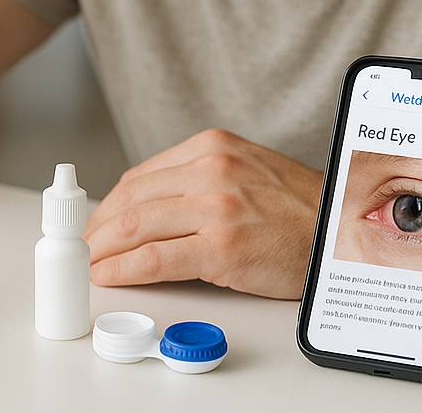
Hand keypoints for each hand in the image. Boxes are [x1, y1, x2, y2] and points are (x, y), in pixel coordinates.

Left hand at [85, 129, 323, 297]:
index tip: (95, 223)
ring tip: (89, 264)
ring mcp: (215, 206)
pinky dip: (123, 268)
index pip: (142, 176)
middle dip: (98, 228)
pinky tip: (109, 275)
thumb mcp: (242, 171)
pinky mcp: (220, 247)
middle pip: (132, 199)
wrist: (339, 231)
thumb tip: (146, 206)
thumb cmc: (294, 208)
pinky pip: (155, 258)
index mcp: (211, 146)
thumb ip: (196, 178)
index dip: (109, 204)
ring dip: (103, 249)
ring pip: (136, 226)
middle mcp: (210, 168)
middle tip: (82, 248)